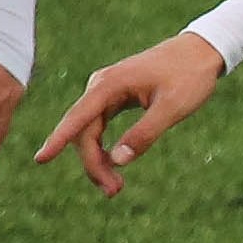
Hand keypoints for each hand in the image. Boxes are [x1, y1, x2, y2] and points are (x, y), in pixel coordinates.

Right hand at [36, 33, 229, 199]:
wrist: (201, 51)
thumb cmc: (189, 76)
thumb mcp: (172, 107)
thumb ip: (145, 133)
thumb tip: (118, 161)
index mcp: (110, 84)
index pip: (78, 117)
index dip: (58, 140)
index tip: (41, 159)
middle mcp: (101, 86)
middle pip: (84, 131)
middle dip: (94, 164)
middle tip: (113, 192)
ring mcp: (106, 91)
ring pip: (91, 131)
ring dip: (99, 160)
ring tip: (116, 188)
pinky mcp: (115, 97)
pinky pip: (100, 126)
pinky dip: (105, 148)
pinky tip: (113, 166)